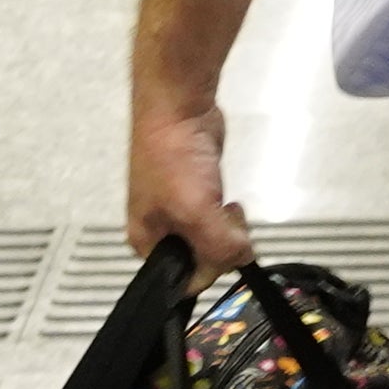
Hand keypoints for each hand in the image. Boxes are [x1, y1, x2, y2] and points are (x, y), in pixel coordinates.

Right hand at [125, 92, 253, 269]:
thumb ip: (218, 245)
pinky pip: (218, 221)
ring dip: (228, 229)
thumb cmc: (173, 157)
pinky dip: (229, 215)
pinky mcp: (198, 196)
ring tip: (226, 204)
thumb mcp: (194, 210)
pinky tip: (229, 200)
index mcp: (146, 242)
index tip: (224, 246)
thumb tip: (242, 258)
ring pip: (214, 240)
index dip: (210, 269)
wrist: (179, 108)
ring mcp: (179, 213)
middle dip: (222, 244)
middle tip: (224, 215)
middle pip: (202, 261)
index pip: (184, 280)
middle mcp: (160, 233)